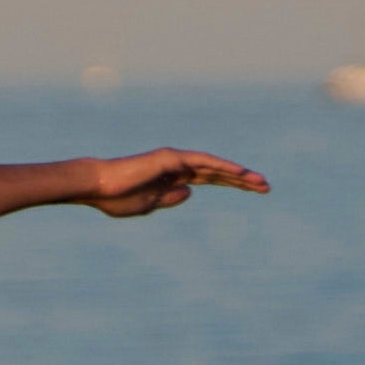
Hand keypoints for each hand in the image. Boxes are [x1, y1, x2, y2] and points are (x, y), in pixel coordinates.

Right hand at [80, 151, 268, 217]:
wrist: (97, 188)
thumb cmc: (117, 198)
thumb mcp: (149, 205)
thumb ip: (169, 199)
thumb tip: (190, 193)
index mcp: (174, 178)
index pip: (210, 180)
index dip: (232, 184)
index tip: (254, 191)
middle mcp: (178, 165)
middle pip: (218, 172)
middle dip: (242, 180)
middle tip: (267, 187)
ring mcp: (174, 160)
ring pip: (214, 166)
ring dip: (238, 174)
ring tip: (261, 182)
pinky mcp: (170, 158)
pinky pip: (202, 162)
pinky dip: (222, 166)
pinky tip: (241, 173)